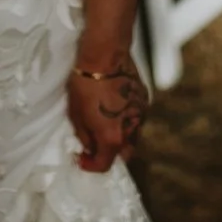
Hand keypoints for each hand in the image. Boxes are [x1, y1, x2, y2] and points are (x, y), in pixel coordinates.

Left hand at [66, 53, 148, 171]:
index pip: (104, 165)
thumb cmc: (85, 85)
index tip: (81, 158)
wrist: (105, 55)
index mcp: (112, 138)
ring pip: (133, 136)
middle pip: (124, 153)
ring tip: (106, 123)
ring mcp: (142, 115)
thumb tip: (89, 147)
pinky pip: (137, 117)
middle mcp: (132, 131)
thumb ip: (84, 136)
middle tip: (95, 143)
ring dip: (120, 136)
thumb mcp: (76, 115)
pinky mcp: (145, 100)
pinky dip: (127, 119)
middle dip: (110, 153)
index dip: (90, 165)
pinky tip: (116, 107)